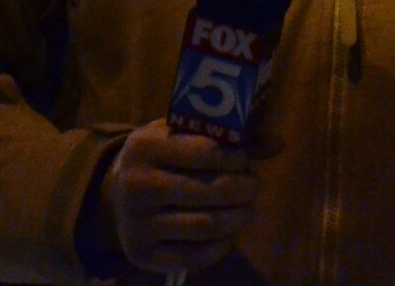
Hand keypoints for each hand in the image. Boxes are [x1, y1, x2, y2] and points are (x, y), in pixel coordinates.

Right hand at [98, 119, 257, 276]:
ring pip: (206, 226)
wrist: (115, 194)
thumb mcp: (182, 136)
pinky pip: (193, 257)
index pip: (206, 151)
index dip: (236, 158)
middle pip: (211, 191)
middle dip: (244, 189)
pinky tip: (228, 234)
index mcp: (146, 146)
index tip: (245, 161)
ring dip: (238, 219)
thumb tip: (278, 143)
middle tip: (253, 186)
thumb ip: (228, 138)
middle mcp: (137, 184)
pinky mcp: (142, 254)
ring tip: (246, 210)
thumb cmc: (160, 158)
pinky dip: (220, 246)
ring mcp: (138, 223)